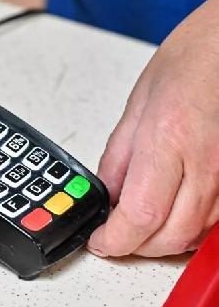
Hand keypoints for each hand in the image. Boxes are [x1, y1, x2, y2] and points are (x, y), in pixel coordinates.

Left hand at [89, 0, 218, 256]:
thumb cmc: (194, 59)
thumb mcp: (138, 105)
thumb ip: (119, 157)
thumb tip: (106, 194)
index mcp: (169, 138)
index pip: (140, 214)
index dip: (115, 239)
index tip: (99, 241)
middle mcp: (206, 162)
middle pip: (169, 236)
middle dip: (135, 246)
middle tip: (114, 235)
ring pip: (194, 235)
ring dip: (163, 241)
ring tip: (141, 224)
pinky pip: (215, 223)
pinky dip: (190, 229)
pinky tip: (174, 215)